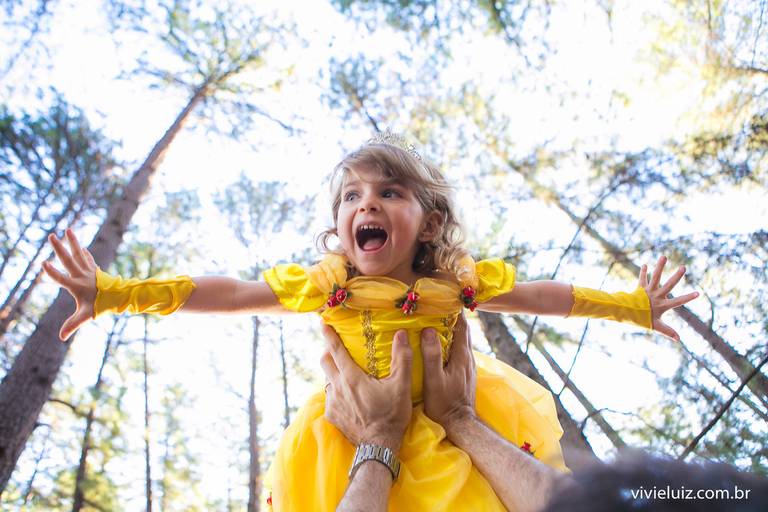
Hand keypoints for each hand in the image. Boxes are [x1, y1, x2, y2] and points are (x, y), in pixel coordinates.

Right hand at [42, 229, 97, 340]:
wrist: (120, 297)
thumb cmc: (100, 306)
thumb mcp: (85, 316)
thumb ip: (72, 325)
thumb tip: (61, 338)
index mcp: (77, 286)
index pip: (61, 279)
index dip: (52, 272)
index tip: (44, 263)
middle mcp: (82, 276)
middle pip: (68, 260)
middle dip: (59, 248)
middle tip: (51, 235)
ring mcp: (89, 271)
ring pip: (79, 254)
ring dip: (73, 242)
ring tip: (68, 229)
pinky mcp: (95, 270)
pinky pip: (87, 259)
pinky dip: (83, 253)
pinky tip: (81, 247)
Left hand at [320, 324, 412, 451]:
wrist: (378, 447)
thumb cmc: (391, 416)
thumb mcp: (401, 386)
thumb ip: (401, 359)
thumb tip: (401, 334)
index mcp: (351, 377)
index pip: (335, 350)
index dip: (328, 335)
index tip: (322, 323)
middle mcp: (337, 388)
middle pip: (325, 361)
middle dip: (328, 351)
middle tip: (335, 346)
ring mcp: (332, 403)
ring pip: (327, 380)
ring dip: (333, 372)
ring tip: (344, 372)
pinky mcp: (332, 416)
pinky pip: (330, 398)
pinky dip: (337, 391)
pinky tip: (348, 396)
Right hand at [421, 314, 475, 438]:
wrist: (460, 425)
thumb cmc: (444, 404)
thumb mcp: (433, 380)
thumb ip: (431, 355)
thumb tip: (428, 330)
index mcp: (461, 356)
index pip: (461, 326)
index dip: (455, 311)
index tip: (444, 297)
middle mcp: (468, 358)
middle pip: (463, 331)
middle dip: (453, 317)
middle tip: (438, 305)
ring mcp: (468, 367)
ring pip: (462, 341)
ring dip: (453, 329)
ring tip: (438, 320)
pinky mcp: (465, 374)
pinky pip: (460, 351)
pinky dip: (452, 341)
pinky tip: (441, 344)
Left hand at [639, 255, 698, 340]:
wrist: (626, 313)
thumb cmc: (643, 320)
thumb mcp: (656, 326)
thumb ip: (668, 331)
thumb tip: (679, 340)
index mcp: (662, 305)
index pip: (678, 301)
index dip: (688, 298)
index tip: (698, 293)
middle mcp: (657, 296)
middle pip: (668, 285)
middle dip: (676, 276)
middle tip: (683, 267)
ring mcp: (648, 290)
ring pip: (655, 277)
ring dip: (659, 266)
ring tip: (663, 256)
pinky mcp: (641, 287)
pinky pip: (642, 278)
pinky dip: (643, 272)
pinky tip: (645, 265)